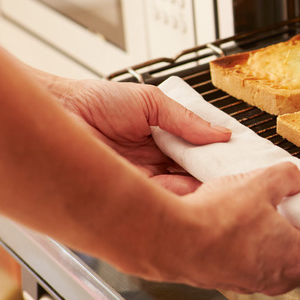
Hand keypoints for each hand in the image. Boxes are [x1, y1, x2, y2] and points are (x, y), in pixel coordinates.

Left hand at [55, 78, 231, 193]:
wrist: (60, 112)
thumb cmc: (95, 101)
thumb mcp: (151, 102)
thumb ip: (186, 119)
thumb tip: (221, 133)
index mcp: (161, 140)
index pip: (197, 153)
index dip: (217, 156)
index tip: (238, 157)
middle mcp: (154, 162)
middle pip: (193, 174)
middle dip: (214, 174)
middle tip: (236, 173)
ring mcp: (144, 179)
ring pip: (182, 190)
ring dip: (200, 186)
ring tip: (220, 181)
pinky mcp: (131, 192)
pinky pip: (162, 198)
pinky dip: (180, 196)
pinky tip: (193, 189)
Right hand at [157, 162, 299, 293]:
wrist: (169, 239)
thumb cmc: (215, 220)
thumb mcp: (262, 183)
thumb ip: (288, 178)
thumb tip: (296, 177)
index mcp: (297, 259)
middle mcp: (278, 277)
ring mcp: (252, 281)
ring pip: (282, 263)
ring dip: (285, 242)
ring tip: (278, 214)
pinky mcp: (229, 277)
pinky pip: (255, 262)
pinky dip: (258, 246)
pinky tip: (247, 223)